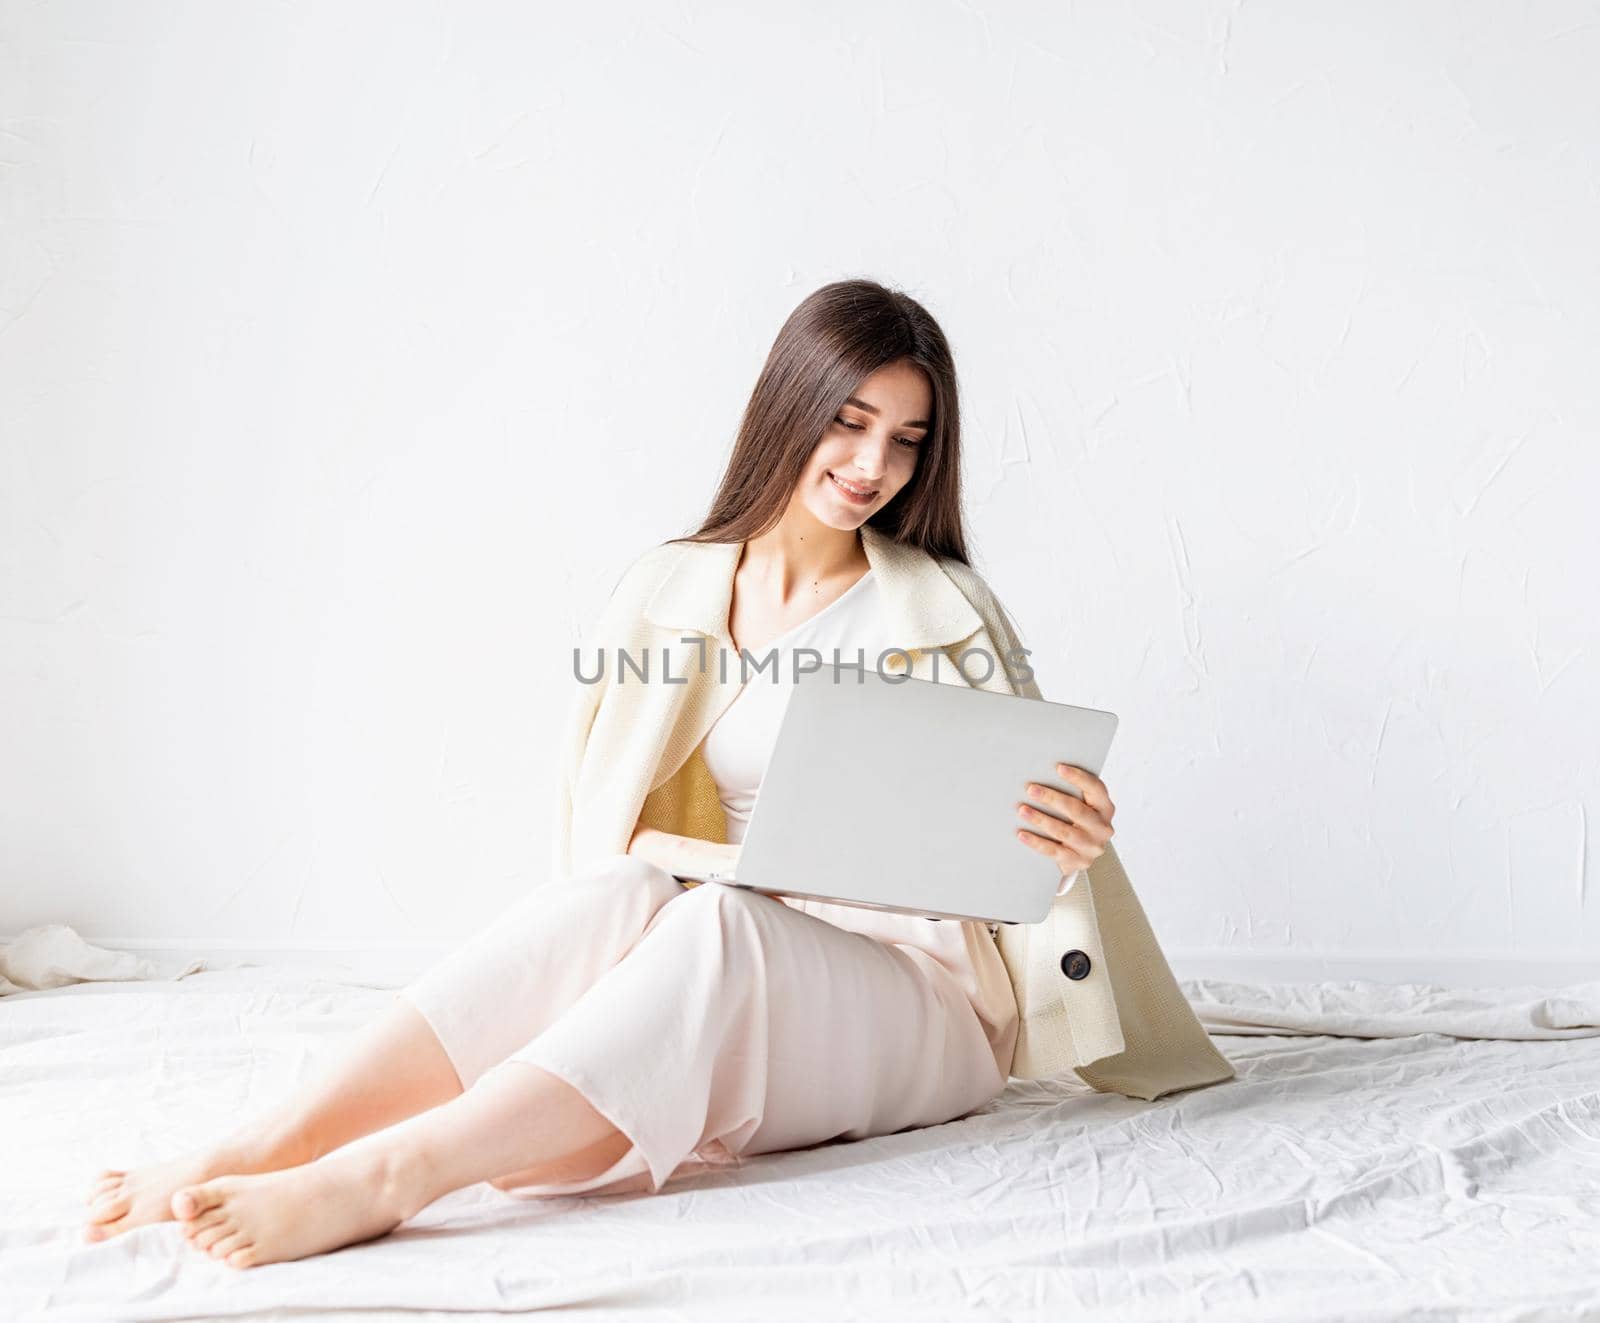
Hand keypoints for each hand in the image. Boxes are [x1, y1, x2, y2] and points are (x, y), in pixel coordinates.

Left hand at [1015, 762, 1115, 876]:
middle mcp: (1102, 828)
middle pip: (1077, 810)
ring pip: (1064, 832)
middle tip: (1031, 789)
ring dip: (1041, 819)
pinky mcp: (1078, 862)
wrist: (1079, 855)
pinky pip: (1054, 851)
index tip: (1059, 768)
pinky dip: (1036, 842)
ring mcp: (1091, 847)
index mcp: (1105, 808)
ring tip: (1023, 810)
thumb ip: (1071, 793)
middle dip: (1052, 798)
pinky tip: (1022, 834)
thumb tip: (1041, 774)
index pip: (1096, 789)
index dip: (1078, 777)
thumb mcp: (1082, 807)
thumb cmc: (1075, 822)